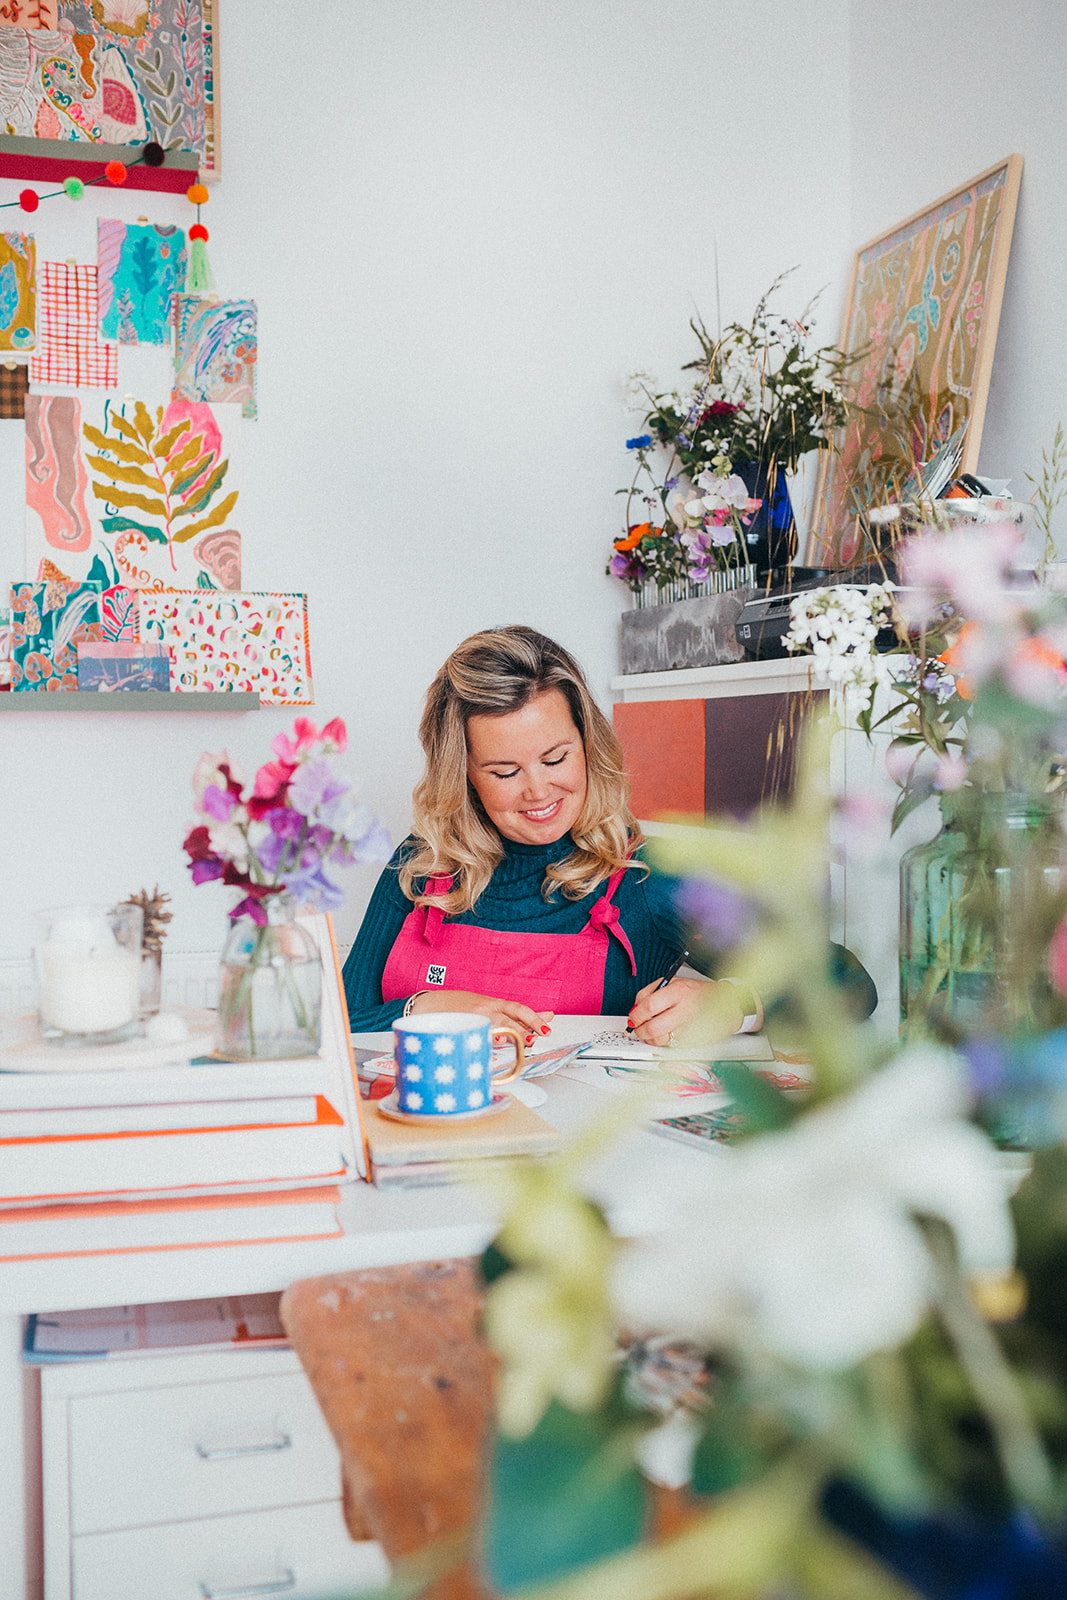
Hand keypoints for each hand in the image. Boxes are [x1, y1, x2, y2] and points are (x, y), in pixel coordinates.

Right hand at [407, 990, 553, 1044]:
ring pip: (498, 1029)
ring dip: (513, 1037)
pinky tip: (498, 1049)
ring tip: (524, 1043)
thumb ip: (506, 1012)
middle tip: (537, 1037)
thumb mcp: (481, 1005)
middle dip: (527, 1029)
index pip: (518, 1008)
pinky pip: (480, 1040)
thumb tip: (538, 1016)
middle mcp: (484, 1010)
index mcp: (491, 1003)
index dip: (534, 1016)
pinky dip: (491, 1045)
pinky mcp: (463, 1031)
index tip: (548, 1023)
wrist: (424, 1006)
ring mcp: (474, 1021)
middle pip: (511, 1020)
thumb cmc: (454, 1006)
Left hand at [626, 977, 743, 1047]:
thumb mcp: (674, 982)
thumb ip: (651, 992)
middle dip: (641, 1031)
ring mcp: (692, 1026)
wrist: (728, 1003)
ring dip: (651, 1039)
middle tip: (638, 1029)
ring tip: (651, 1032)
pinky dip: (666, 1042)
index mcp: (679, 990)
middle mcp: (686, 1008)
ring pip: (662, 1040)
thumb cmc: (698, 992)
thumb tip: (634, 1009)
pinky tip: (669, 1033)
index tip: (632, 1018)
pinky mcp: (696, 1040)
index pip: (649, 1005)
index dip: (636, 1015)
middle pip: (653, 1027)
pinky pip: (672, 1045)